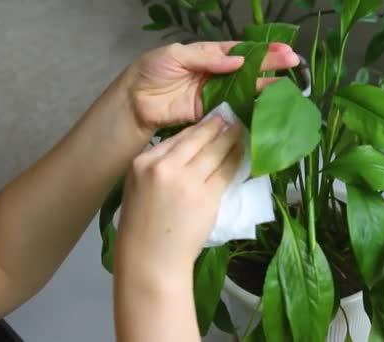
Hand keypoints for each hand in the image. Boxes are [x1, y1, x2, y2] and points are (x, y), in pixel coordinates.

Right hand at [115, 115, 242, 279]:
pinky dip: (237, 160)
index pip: (177, 138)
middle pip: (198, 139)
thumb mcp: (139, 188)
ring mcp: (187, 181)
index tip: (212, 121)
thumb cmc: (143, 228)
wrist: (151, 260)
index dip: (198, 128)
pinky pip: (227, 172)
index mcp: (143, 162)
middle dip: (218, 126)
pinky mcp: (207, 197)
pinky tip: (244, 153)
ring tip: (242, 130)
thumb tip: (189, 149)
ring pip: (216, 152)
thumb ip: (159, 166)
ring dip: (232, 139)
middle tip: (232, 117)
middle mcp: (164, 167)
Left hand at [126, 41, 299, 131]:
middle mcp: (217, 74)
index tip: (283, 50)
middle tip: (294, 63)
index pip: (241, 51)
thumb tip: (238, 61)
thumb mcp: (176, 56)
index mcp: (210, 55)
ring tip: (286, 86)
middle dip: (271, 66)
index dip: (262, 51)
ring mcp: (215, 95)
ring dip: (265, 88)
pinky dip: (249, 110)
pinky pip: (233, 111)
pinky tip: (266, 108)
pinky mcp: (210, 114)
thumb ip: (206, 58)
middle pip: (249, 70)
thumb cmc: (151, 71)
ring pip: (245, 91)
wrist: (134, 101)